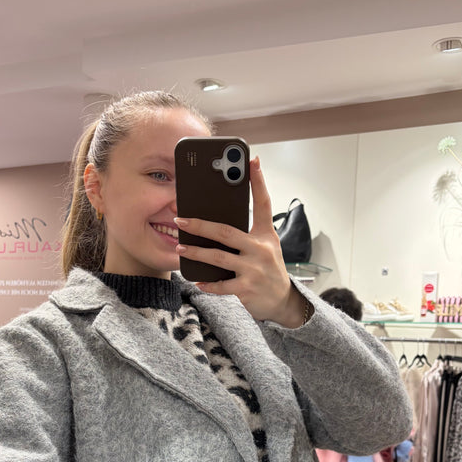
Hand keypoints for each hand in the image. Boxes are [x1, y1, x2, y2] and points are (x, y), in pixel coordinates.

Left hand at [174, 156, 307, 324]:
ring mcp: (254, 270)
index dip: (258, 181)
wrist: (281, 301)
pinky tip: (197, 280)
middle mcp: (261, 249)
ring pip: (218, 258)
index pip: (263, 203)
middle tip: (180, 220)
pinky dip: (208, 284)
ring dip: (196, 253)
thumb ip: (248, 232)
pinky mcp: (247, 289)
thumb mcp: (266, 246)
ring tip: (180, 248)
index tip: (252, 160)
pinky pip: (221, 285)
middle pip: (226, 232)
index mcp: (266, 234)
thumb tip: (217, 222)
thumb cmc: (267, 269)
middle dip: (200, 225)